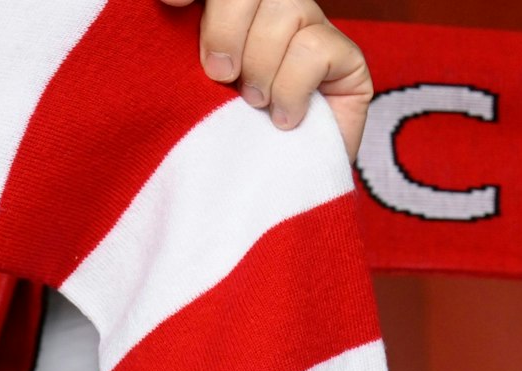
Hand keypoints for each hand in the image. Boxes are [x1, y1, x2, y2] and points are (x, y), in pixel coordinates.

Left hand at [163, 0, 372, 161]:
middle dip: (226, 32)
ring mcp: (310, 31)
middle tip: (221, 76)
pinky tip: (283, 117)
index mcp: (222, 14)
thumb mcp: (178, 96)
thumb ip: (176, 53)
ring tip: (254, 102)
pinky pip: (316, 49)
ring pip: (287, 11)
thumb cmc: (208, 146)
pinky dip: (292, 88)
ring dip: (261, 65)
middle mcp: (269, 14)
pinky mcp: (346, 59)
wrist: (256, 200)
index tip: (175, 2)